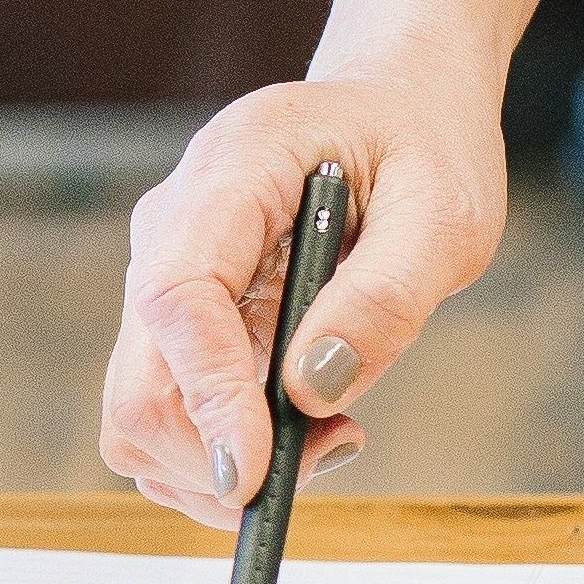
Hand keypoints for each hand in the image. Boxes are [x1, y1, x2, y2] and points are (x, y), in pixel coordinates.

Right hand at [99, 72, 509, 530]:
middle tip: (336, 446)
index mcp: (230, 172)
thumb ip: (386, 297)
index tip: (257, 473)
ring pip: (141, 418)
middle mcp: (170, 228)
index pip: (177, 297)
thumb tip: (312, 391)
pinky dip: (228, 450)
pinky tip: (307, 416)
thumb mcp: (445, 212)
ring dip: (226, 462)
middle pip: (138, 384)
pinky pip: (170, 415)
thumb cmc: (422, 147)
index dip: (209, 396)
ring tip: (333, 427)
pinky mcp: (176, 322)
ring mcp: (162, 276)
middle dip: (220, 456)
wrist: (393, 109)